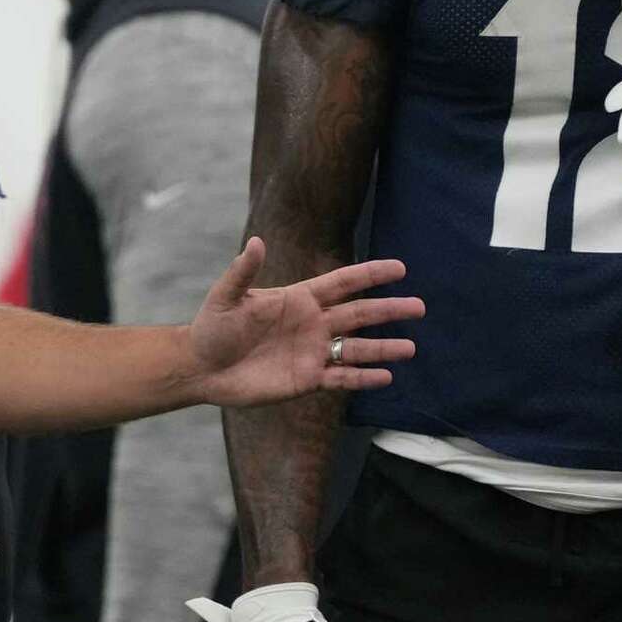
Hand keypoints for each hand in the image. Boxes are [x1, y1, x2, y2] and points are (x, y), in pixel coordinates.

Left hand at [188, 239, 421, 407]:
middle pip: (359, 314)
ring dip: (383, 348)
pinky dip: (363, 377)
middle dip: (389, 310)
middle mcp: (312, 324)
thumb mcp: (226, 296)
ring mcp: (312, 352)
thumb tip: (257, 242)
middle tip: (420, 306)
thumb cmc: (212, 327)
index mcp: (299, 298)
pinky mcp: (306, 379)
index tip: (399, 267)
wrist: (202, 367)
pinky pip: (341, 378)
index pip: (342, 283)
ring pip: (356, 348)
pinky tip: (386, 377)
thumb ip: (243, 271)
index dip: (370, 274)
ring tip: (411, 348)